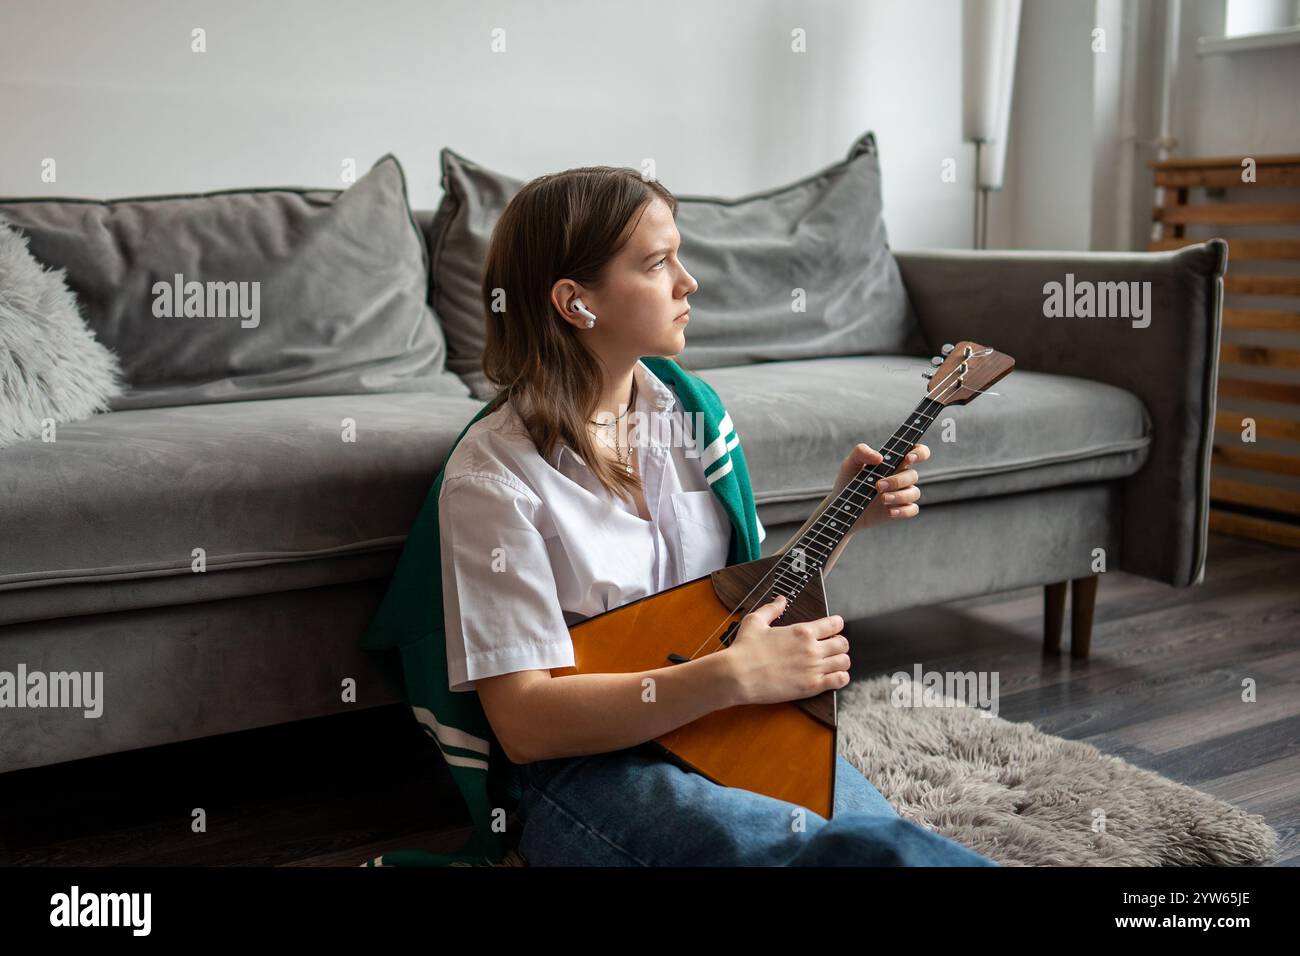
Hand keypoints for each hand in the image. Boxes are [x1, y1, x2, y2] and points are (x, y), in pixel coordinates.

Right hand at [722, 594, 849, 705]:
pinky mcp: (812, 687)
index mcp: (802, 631)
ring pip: (844, 662)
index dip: (836, 625)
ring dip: (840, 661)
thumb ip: (771, 609)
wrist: (738, 676)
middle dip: (839, 644)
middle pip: (843, 644)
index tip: (831, 629)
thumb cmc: (744, 649)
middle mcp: (812, 648)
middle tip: (830, 648)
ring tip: (830, 663)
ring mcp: (813, 668)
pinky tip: (831, 677)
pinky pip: (840, 680)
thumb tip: (781, 600)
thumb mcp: (755, 622)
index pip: (835, 624)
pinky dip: (840, 678)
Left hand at [832, 442, 929, 531]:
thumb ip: (861, 452)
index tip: (908, 458)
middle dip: (897, 481)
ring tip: (882, 499)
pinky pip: (912, 509)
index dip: (919, 453)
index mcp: (894, 462)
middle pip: (913, 475)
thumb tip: (879, 457)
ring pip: (914, 492)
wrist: (844, 506)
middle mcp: (901, 476)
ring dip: (900, 496)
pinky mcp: (900, 509)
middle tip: (878, 486)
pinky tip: (889, 511)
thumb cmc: (849, 481)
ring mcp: (902, 493)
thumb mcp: (850, 464)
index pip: (917, 452)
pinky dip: (903, 510)